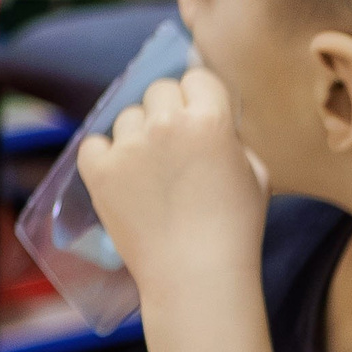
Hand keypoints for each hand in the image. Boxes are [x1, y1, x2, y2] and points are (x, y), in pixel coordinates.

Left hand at [75, 69, 269, 292]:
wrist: (197, 275)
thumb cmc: (236, 228)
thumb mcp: (256, 173)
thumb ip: (232, 137)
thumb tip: (212, 118)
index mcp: (210, 121)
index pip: (198, 76)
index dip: (202, 95)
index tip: (202, 113)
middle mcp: (166, 124)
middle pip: (159, 89)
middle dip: (169, 109)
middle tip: (177, 144)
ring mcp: (128, 147)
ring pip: (127, 116)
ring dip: (139, 134)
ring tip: (153, 170)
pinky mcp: (98, 170)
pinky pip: (94, 143)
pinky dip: (107, 155)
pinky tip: (125, 177)